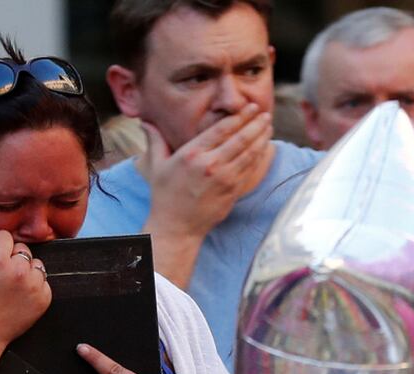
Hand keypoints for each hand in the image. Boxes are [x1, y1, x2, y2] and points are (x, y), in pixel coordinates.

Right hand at [0, 223, 50, 347]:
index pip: (5, 237)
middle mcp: (19, 272)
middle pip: (22, 249)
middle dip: (11, 256)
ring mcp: (34, 287)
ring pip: (36, 264)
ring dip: (25, 269)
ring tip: (9, 284)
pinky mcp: (43, 300)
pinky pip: (44, 282)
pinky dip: (34, 285)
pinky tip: (18, 295)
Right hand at [139, 104, 272, 239]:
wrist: (177, 227)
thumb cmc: (165, 196)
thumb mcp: (156, 166)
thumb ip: (155, 141)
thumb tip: (145, 122)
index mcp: (192, 154)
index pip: (222, 129)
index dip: (239, 116)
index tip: (250, 106)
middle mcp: (211, 164)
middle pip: (241, 138)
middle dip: (255, 123)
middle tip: (265, 112)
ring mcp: (225, 179)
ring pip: (250, 153)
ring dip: (261, 137)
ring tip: (268, 125)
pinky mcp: (233, 191)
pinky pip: (250, 169)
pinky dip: (259, 156)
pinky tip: (264, 147)